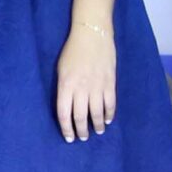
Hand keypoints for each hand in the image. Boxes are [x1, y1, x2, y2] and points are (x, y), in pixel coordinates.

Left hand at [54, 22, 117, 143]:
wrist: (92, 34)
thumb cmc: (73, 50)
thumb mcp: (61, 69)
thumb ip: (64, 88)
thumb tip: (68, 106)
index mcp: (66, 85)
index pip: (64, 113)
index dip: (66, 128)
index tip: (69, 138)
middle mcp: (81, 88)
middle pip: (80, 117)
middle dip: (81, 130)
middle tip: (83, 137)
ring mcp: (97, 86)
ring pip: (97, 113)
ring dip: (97, 125)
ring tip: (98, 131)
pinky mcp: (110, 82)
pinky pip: (110, 103)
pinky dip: (109, 114)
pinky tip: (108, 119)